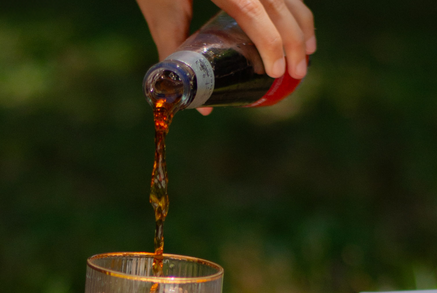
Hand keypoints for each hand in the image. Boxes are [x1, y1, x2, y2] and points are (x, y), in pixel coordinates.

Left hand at [136, 0, 315, 86]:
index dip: (270, 42)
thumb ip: (175, 51)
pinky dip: (293, 5)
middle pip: (278, 2)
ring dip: (301, 20)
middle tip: (299, 73)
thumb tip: (202, 105)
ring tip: (308, 52)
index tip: (277, 72)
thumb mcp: (160, 13)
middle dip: (294, 38)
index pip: (252, 11)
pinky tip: (298, 24)